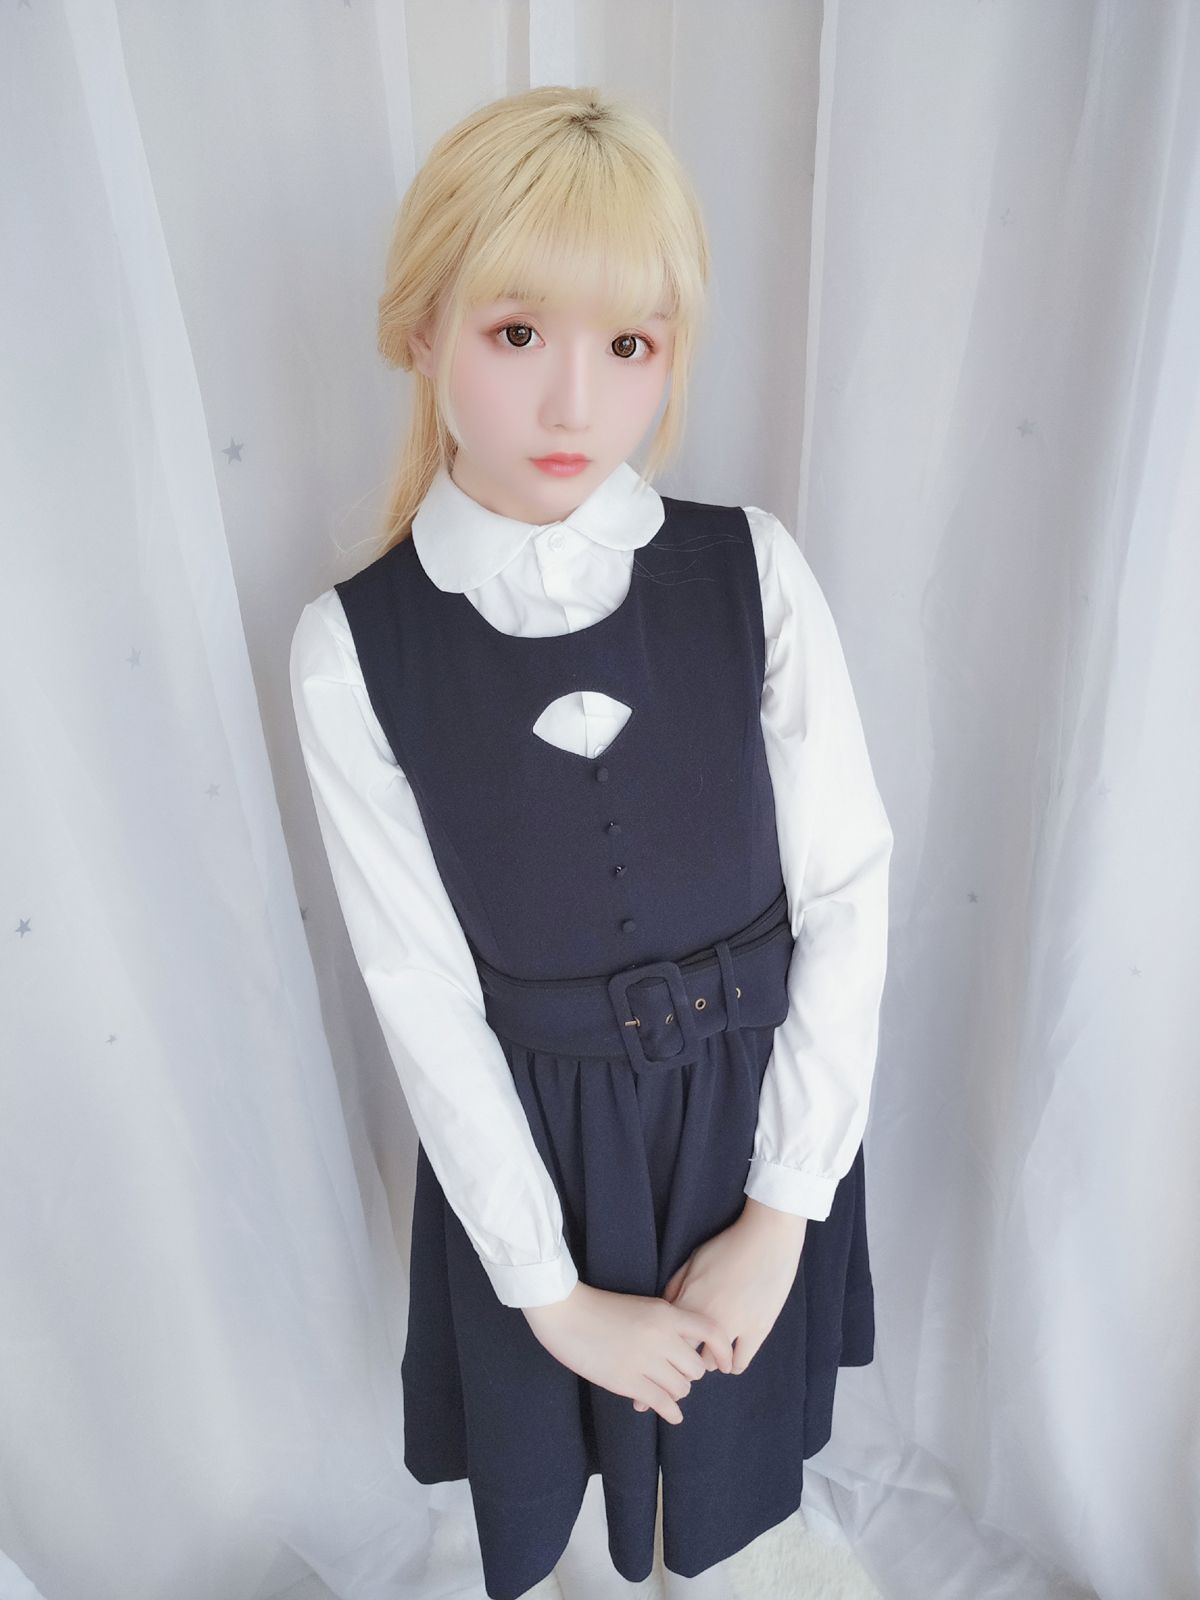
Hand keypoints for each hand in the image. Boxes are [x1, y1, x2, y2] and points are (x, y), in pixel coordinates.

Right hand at [521, 1281, 735, 1425]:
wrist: (566, 1312)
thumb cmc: (603, 1307)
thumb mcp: (643, 1306)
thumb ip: (669, 1323)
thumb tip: (691, 1347)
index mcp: (666, 1313)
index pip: (711, 1332)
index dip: (723, 1350)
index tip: (725, 1363)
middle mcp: (662, 1337)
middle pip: (697, 1367)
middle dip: (689, 1374)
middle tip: (677, 1374)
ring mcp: (645, 1361)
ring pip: (682, 1388)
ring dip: (676, 1391)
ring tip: (665, 1389)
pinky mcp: (628, 1382)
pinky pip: (662, 1404)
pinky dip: (671, 1412)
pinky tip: (671, 1414)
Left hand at [631, 1201, 807, 1409]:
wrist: (767, 1237)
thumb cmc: (728, 1245)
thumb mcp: (694, 1260)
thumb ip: (675, 1286)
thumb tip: (665, 1308)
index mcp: (688, 1300)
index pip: (663, 1344)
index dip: (656, 1365)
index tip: (645, 1390)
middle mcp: (706, 1318)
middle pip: (683, 1360)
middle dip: (676, 1374)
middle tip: (674, 1383)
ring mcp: (733, 1326)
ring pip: (711, 1365)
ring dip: (708, 1362)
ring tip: (707, 1358)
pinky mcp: (757, 1330)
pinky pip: (739, 1362)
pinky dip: (733, 1363)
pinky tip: (731, 1358)